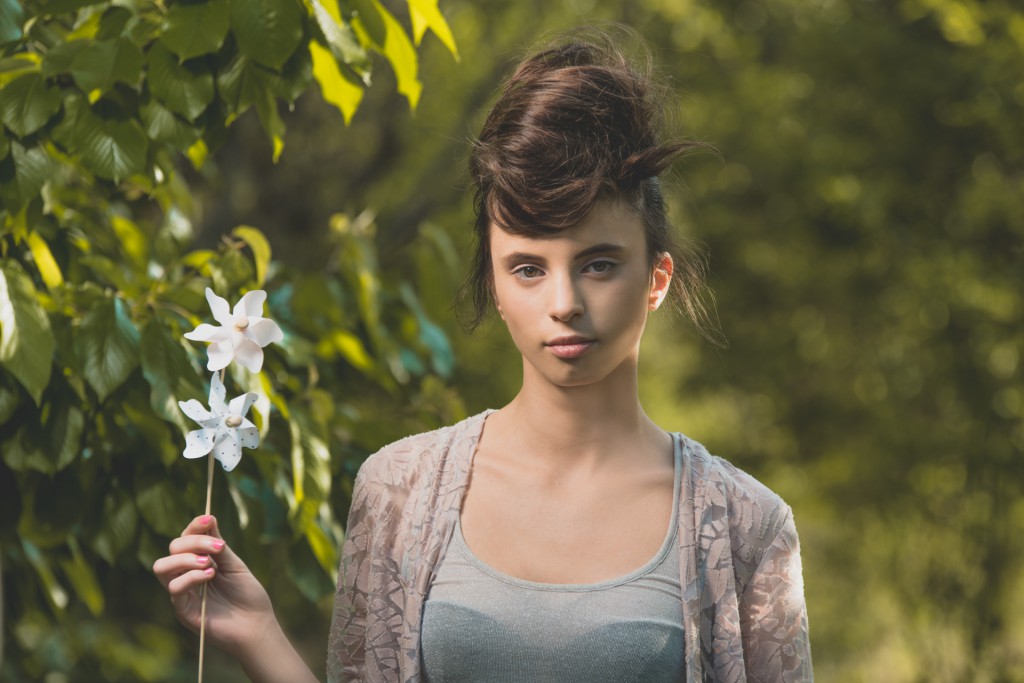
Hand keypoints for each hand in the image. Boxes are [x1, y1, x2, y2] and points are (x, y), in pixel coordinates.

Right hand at [153, 515, 274, 658]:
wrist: (256, 624)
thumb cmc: (247, 594)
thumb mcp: (234, 564)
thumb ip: (218, 546)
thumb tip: (208, 518)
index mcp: (199, 561)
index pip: (185, 537)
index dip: (194, 526)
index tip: (210, 519)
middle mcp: (187, 574)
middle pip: (172, 548)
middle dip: (193, 541)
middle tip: (218, 548)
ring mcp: (182, 592)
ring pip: (161, 566)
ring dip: (185, 559)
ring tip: (209, 563)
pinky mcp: (182, 609)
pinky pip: (174, 588)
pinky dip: (191, 577)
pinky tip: (210, 576)